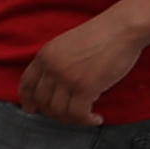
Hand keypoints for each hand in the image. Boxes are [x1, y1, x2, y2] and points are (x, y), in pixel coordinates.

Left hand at [17, 13, 149, 128]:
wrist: (123, 28)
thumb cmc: (102, 35)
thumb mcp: (67, 45)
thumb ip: (56, 62)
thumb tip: (54, 87)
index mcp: (45, 55)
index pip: (26, 83)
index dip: (27, 99)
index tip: (31, 109)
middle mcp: (51, 67)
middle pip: (42, 101)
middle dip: (54, 113)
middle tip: (69, 116)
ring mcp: (67, 78)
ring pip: (59, 111)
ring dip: (72, 119)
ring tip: (85, 117)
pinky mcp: (85, 87)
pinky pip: (78, 114)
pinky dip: (87, 121)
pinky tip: (96, 119)